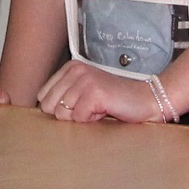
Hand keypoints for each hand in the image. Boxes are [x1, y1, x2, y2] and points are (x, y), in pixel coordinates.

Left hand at [35, 60, 156, 122]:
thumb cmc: (114, 100)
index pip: (42, 96)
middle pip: (48, 106)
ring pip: (62, 113)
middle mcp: (75, 70)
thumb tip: (42, 110)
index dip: (60, 108)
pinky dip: (91, 120)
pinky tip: (105, 110)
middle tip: (90, 107)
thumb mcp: (84, 91)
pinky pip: (78, 118)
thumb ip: (64, 95)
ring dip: (81, 117)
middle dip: (68, 114)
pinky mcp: (94, 93)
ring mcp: (85, 80)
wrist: (145, 100)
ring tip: (98, 108)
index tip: (80, 104)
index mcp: (70, 67)